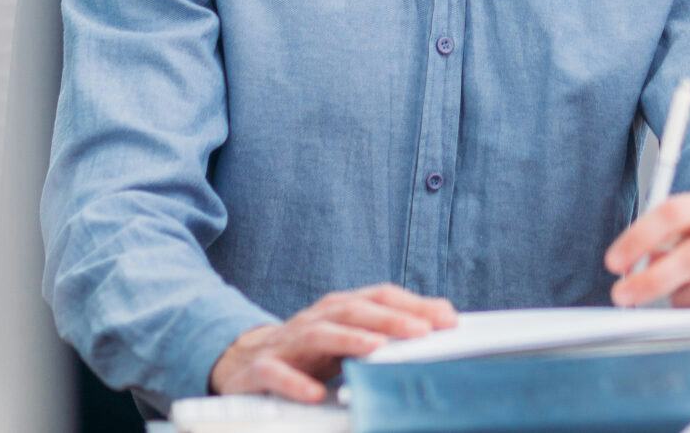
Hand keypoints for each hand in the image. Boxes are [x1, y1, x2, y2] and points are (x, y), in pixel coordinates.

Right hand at [208, 284, 456, 401]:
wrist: (242, 362)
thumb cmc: (308, 352)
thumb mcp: (348, 338)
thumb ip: (389, 329)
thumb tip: (445, 317)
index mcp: (339, 308)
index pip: (379, 295)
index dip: (413, 304)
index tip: (447, 319)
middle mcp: (315, 318)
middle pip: (354, 310)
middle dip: (390, 318)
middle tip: (422, 331)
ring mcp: (287, 342)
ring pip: (318, 333)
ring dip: (348, 339)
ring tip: (375, 348)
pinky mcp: (261, 368)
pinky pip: (276, 372)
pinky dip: (295, 382)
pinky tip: (315, 394)